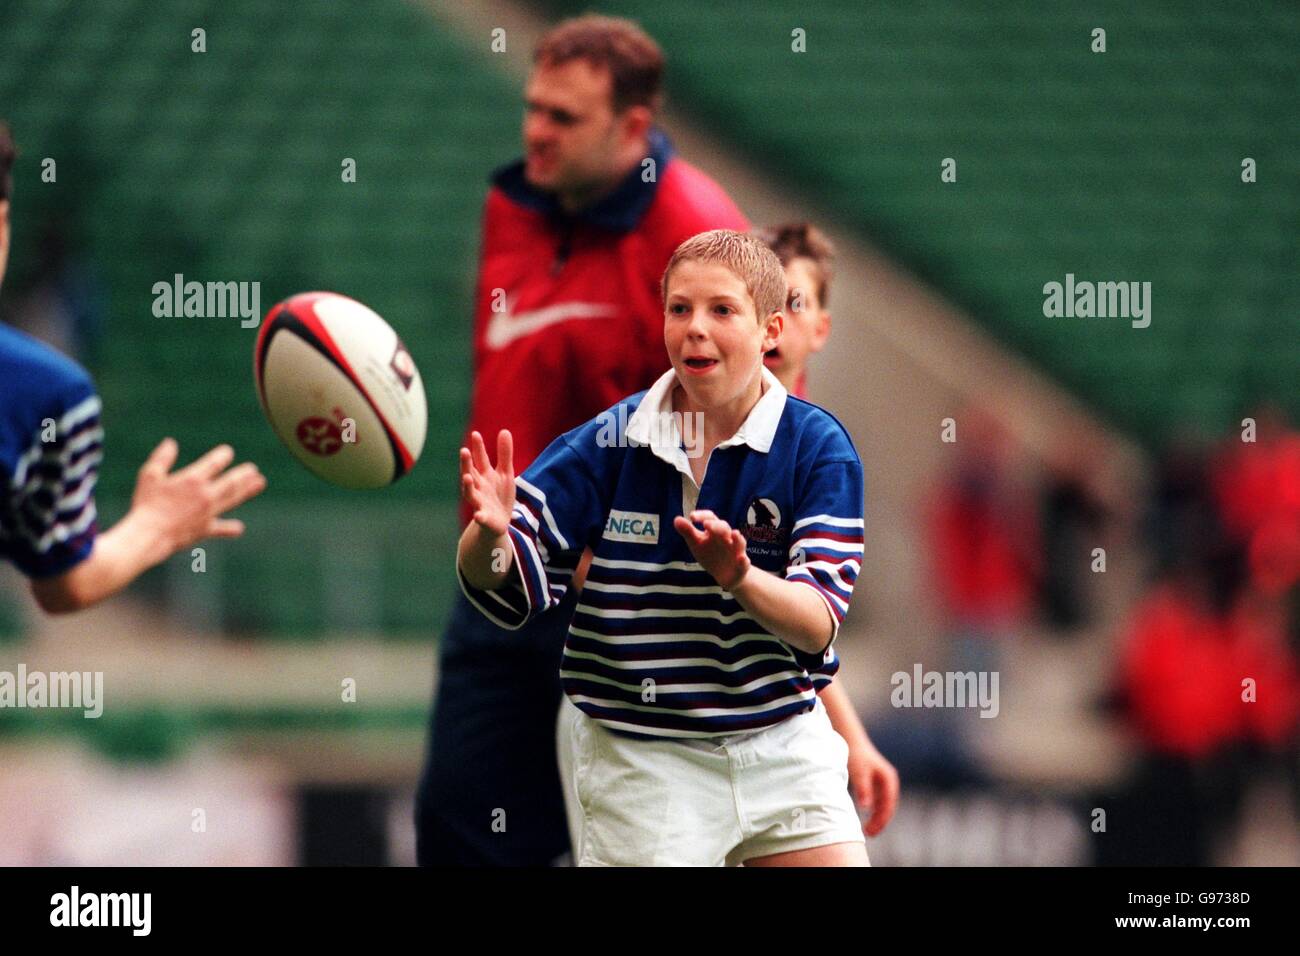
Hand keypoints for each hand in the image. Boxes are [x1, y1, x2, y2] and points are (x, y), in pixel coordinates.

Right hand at [129, 438, 265, 551]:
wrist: (148, 535)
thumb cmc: (146, 504)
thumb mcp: (150, 476)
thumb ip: (162, 458)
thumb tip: (170, 442)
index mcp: (193, 479)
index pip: (215, 463)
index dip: (223, 456)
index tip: (228, 452)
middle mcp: (206, 495)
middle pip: (231, 481)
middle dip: (244, 474)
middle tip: (254, 470)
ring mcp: (209, 513)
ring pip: (233, 499)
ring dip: (247, 491)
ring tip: (260, 483)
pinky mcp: (206, 530)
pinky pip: (221, 528)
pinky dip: (230, 528)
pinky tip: (239, 528)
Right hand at [460, 429, 515, 534]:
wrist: (499, 522)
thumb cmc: (499, 495)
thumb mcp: (505, 473)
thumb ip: (504, 454)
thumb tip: (504, 430)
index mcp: (484, 475)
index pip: (480, 459)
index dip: (478, 447)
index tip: (475, 434)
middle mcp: (478, 487)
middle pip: (471, 473)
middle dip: (466, 464)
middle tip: (464, 451)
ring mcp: (479, 503)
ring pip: (470, 494)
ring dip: (467, 486)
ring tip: (466, 477)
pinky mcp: (485, 518)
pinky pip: (481, 518)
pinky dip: (479, 516)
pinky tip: (478, 515)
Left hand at [673, 509, 749, 589]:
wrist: (725, 575)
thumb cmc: (710, 554)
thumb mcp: (697, 544)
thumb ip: (688, 532)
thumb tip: (676, 519)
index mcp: (715, 530)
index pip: (710, 518)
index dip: (703, 516)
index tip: (692, 517)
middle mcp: (727, 537)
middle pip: (724, 528)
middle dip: (717, 526)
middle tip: (707, 525)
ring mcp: (736, 550)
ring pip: (739, 542)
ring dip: (737, 539)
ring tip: (734, 534)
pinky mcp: (742, 565)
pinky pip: (744, 562)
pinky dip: (743, 560)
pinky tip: (741, 559)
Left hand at [847, 738, 899, 836]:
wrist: (851, 740)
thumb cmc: (856, 755)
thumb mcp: (859, 773)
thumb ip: (863, 789)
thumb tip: (866, 808)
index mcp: (888, 779)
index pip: (888, 804)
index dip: (882, 819)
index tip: (873, 830)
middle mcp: (889, 782)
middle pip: (888, 807)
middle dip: (880, 822)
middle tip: (869, 834)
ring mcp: (883, 783)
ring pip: (883, 805)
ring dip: (877, 818)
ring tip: (867, 831)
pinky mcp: (876, 784)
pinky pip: (878, 802)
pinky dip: (873, 811)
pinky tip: (865, 818)